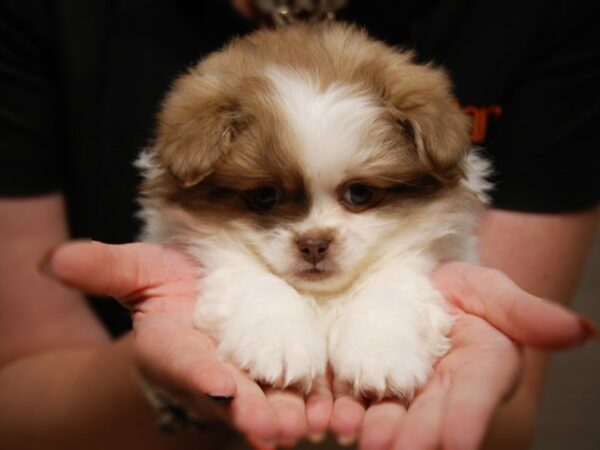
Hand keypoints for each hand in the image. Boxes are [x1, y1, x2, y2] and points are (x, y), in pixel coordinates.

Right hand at [46, 241, 331, 446]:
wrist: (202, 306)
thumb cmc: (169, 289)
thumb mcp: (140, 272)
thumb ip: (106, 268)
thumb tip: (52, 260)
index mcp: (174, 349)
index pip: (181, 365)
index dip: (197, 376)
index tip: (216, 385)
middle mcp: (212, 372)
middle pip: (231, 396)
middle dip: (249, 412)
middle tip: (272, 426)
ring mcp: (250, 377)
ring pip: (270, 402)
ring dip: (288, 416)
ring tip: (306, 424)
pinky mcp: (285, 371)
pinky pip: (302, 392)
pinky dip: (318, 404)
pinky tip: (337, 412)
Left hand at [328, 262, 594, 449]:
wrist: (422, 286)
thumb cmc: (464, 290)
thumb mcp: (493, 291)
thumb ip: (526, 312)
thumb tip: (584, 331)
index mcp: (479, 370)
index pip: (477, 395)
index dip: (468, 418)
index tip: (459, 442)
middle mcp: (441, 389)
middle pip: (430, 416)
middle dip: (415, 436)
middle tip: (396, 449)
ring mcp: (401, 389)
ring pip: (389, 415)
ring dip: (375, 429)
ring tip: (355, 434)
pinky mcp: (364, 380)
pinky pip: (353, 398)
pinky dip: (341, 410)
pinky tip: (328, 417)